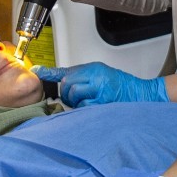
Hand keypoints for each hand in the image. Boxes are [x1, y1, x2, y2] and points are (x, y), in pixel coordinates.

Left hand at [33, 62, 167, 106]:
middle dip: (66, 93)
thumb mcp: (99, 74)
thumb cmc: (120, 86)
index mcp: (93, 68)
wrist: (140, 94)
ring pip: (73, 95)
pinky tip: (93, 106)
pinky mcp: (102, 102)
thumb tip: (61, 79)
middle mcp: (95, 76)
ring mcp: (99, 89)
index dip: (48, 72)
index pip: (65, 70)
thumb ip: (80, 76)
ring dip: (75, 101)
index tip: (36, 71)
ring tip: (86, 101)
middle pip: (66, 84)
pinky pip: (83, 106)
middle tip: (75, 97)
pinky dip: (84, 108)